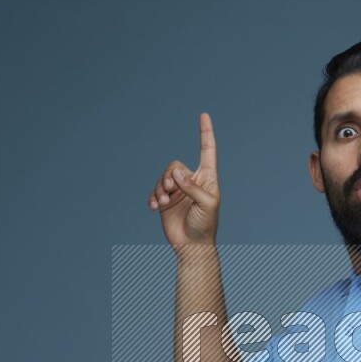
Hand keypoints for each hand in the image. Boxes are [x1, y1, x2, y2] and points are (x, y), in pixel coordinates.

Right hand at [147, 112, 220, 251]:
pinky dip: (153, 197)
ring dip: (160, 188)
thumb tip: (176, 173)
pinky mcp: (165, 200)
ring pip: (163, 177)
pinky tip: (154, 207)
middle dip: (169, 176)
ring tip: (164, 202)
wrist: (192, 246)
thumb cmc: (206, 226)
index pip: (207, 150)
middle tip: (171, 190)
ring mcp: (178, 190)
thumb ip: (192, 187)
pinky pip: (155, 190)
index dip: (205, 133)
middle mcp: (192, 181)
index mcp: (207, 178)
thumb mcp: (206, 205)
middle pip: (175, 165)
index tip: (204, 115)